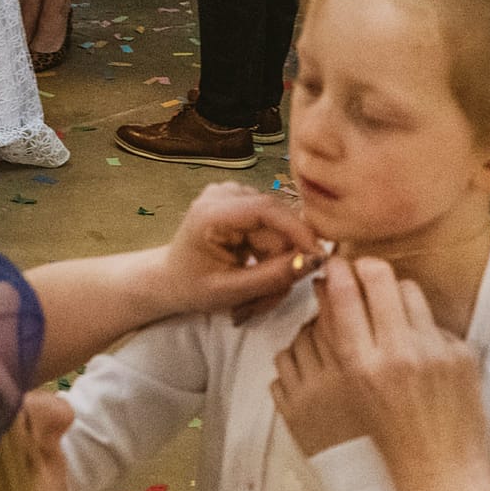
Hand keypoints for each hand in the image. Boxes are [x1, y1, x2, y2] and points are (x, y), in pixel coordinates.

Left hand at [157, 182, 325, 320]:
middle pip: (277, 221)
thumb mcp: (230, 292)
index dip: (298, 231)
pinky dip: (270, 253)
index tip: (320, 257)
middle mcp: (223, 193)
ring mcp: (231, 194)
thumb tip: (314, 261)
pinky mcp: (240, 201)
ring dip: (276, 261)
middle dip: (282, 260)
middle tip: (272, 297)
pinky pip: (271, 226)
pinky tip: (255, 271)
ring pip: (277, 227)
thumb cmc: (191, 287)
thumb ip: (272, 277)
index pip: (268, 209)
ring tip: (257, 292)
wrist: (169, 279)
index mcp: (212, 211)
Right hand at [273, 259, 489, 490]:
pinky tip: (423, 351)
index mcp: (362, 364)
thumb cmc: (389, 429)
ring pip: (410, 289)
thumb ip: (341, 337)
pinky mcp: (462, 353)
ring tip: (393, 311)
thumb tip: (330, 285)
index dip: (338, 269)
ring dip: (397, 293)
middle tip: (363, 269)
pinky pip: (436, 321)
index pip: (345, 294)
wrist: (439, 467)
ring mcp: (434, 351)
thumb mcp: (354, 384)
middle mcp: (398, 353)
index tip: (335, 262)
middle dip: (367, 265)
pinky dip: (425, 329)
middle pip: (380, 277)